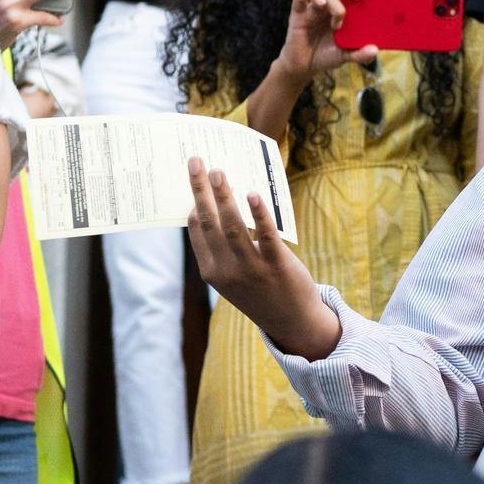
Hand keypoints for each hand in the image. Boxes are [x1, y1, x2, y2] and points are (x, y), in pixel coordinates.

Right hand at [185, 158, 337, 359]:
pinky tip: (252, 194)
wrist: (291, 321)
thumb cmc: (260, 291)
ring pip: (233, 225)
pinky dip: (258, 213)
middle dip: (201, 190)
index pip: (197, 230)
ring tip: (218, 171)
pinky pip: (265, 234)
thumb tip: (218, 207)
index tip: (192, 176)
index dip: (193, 202)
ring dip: (223, 196)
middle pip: (210, 222)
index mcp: (212, 271)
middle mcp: (227, 270)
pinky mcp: (276, 265)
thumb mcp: (232, 277)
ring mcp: (251, 268)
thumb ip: (222, 249)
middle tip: (196, 162)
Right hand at [275, 0, 380, 82]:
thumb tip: (375, 50)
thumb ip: (360, 54)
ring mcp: (314, 7)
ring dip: (336, 2)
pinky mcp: (298, 12)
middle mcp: (329, 3)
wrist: (304, 66)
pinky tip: (321, 3)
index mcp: (343, 7)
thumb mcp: (346, 55)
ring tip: (340, 19)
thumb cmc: (326, 55)